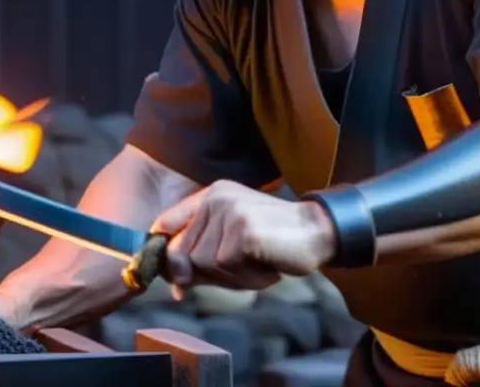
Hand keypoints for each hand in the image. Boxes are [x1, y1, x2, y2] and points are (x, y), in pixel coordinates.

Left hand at [151, 180, 336, 294]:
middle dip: (204, 273)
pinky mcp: (241, 229)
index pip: (165, 222)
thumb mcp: (230, 248)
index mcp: (211, 196)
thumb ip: (199, 259)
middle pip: (180, 251)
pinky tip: (264, 265)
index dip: (164, 253)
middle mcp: (215, 198)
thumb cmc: (272, 244)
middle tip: (239, 271)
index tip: (176, 277)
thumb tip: (173, 284)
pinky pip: (223, 266)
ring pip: (201, 262)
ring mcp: (228, 211)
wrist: (316, 232)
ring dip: (228, 276)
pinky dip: (244, 276)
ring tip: (255, 265)